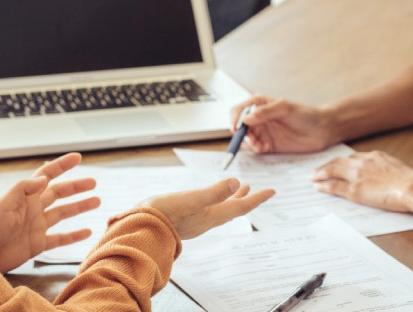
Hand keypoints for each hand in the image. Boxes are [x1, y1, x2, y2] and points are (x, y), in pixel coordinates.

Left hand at [0, 153, 101, 272]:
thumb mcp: (4, 204)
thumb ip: (23, 188)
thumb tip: (44, 177)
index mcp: (25, 196)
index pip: (47, 175)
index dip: (62, 165)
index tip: (77, 157)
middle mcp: (33, 208)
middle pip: (59, 193)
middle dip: (76, 187)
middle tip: (93, 182)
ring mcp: (37, 225)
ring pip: (63, 213)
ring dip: (79, 207)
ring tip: (96, 201)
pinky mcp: (38, 243)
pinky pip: (60, 238)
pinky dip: (74, 235)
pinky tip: (86, 232)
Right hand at [141, 178, 275, 238]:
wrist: (140, 230)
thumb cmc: (163, 216)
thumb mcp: (191, 200)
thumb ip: (213, 193)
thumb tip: (235, 181)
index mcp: (212, 215)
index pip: (240, 206)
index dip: (257, 198)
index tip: (272, 191)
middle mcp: (206, 220)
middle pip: (232, 208)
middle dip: (245, 198)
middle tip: (257, 190)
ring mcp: (195, 221)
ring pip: (220, 209)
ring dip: (230, 198)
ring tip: (238, 189)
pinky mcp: (184, 220)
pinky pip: (207, 210)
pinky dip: (215, 201)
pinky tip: (208, 199)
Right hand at [229, 95, 338, 154]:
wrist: (323, 130)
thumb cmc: (307, 114)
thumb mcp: (286, 108)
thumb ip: (266, 112)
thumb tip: (246, 119)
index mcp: (260, 104)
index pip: (239, 110)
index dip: (234, 118)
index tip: (235, 128)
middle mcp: (259, 118)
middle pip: (239, 126)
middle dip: (240, 133)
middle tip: (248, 139)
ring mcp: (263, 132)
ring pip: (245, 139)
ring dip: (247, 142)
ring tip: (257, 144)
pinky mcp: (268, 145)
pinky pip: (255, 149)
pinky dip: (254, 150)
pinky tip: (261, 148)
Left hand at [312, 151, 412, 211]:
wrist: (412, 186)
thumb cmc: (410, 181)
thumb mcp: (396, 168)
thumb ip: (385, 168)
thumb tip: (384, 175)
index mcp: (374, 156)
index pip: (352, 158)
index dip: (341, 162)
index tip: (335, 164)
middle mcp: (362, 162)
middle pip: (339, 162)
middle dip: (326, 166)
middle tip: (317, 170)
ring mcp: (357, 176)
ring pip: (333, 172)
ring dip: (321, 174)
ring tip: (313, 177)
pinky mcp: (355, 190)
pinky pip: (335, 187)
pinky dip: (324, 186)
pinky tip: (318, 187)